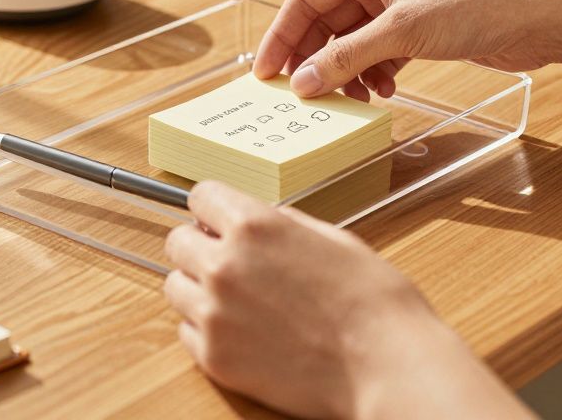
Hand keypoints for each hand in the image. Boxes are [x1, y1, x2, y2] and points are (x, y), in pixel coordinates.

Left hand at [164, 181, 528, 418]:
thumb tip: (254, 221)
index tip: (218, 220)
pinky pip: (186, 331)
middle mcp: (224, 265)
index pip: (200, 197)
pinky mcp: (214, 357)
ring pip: (175, 287)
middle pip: (177, 241)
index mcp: (254, 226)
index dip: (213, 209)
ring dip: (198, 287)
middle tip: (228, 261)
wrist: (386, 364)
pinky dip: (205, 328)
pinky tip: (241, 330)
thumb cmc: (372, 300)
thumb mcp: (330, 236)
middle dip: (200, 246)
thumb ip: (280, 224)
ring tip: (236, 299)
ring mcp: (214, 314)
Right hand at [254, 0, 556, 99]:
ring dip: (346, 72)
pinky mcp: (416, 29)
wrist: (534, 18)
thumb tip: (303, 81)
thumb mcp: (401, 32)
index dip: (281, 36)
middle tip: (302, 95)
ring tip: (352, 98)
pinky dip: (373, 74)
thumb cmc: (474, 5)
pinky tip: (383, 92)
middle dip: (315, 60)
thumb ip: (347, 58)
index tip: (266, 72)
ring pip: (350, 43)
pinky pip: (377, 54)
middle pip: (325, 23)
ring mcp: (396, 5)